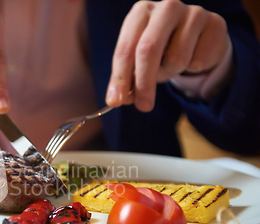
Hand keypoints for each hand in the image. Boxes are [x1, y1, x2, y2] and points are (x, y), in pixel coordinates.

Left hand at [106, 0, 229, 111]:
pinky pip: (198, 62)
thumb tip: (118, 99)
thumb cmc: (162, 48)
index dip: (120, 77)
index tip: (116, 101)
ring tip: (171, 66)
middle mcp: (166, 7)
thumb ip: (128, 78)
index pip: (125, 48)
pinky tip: (193, 57)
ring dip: (170, 74)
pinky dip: (192, 69)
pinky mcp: (215, 23)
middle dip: (144, 83)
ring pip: (175, 60)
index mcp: (141, 12)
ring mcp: (193, 13)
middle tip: (143, 106)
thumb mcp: (140, 59)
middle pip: (148, 50)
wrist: (199, 36)